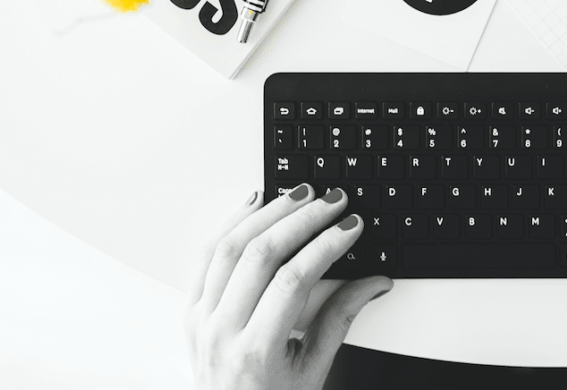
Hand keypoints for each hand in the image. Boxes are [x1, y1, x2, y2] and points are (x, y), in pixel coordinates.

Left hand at [185, 184, 391, 389]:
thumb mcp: (313, 370)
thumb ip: (341, 319)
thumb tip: (374, 281)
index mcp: (255, 352)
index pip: (293, 281)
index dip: (325, 246)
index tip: (349, 226)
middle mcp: (221, 333)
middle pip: (260, 255)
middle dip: (302, 219)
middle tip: (332, 202)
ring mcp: (201, 320)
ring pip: (229, 247)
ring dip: (268, 214)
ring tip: (299, 196)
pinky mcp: (192, 311)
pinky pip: (207, 256)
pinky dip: (232, 224)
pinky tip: (254, 205)